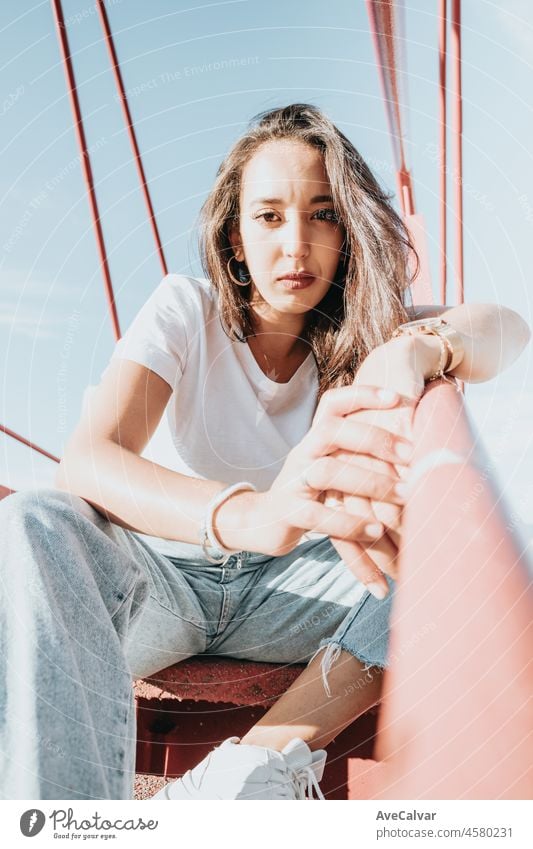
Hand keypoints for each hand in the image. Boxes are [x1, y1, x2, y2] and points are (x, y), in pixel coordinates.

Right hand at [214, 384, 412, 558]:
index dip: (362, 395)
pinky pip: (318, 515)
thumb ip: (362, 457)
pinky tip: (377, 530)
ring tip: (406, 495)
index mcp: (315, 439)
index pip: (332, 404)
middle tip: (412, 455)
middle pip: (332, 431)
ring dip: (371, 482)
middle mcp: (302, 454)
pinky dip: (350, 523)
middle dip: (375, 439)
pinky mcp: (288, 513)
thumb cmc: (313, 494)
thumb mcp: (334, 469)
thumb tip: (418, 449)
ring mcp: (292, 482)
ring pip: (327, 472)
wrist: (264, 524)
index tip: (397, 397)